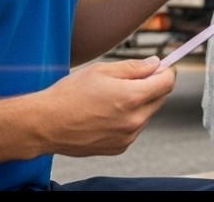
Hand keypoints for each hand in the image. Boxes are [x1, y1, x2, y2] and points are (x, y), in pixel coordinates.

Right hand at [42, 57, 174, 156]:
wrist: (46, 124)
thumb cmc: (69, 95)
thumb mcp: (101, 70)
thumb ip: (133, 67)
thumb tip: (155, 64)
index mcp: (132, 97)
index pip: (167, 82)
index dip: (166, 71)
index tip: (161, 67)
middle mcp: (134, 120)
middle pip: (160, 98)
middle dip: (151, 86)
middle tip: (130, 79)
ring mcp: (127, 136)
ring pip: (146, 114)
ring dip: (138, 104)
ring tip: (110, 99)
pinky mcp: (119, 148)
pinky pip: (133, 128)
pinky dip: (127, 119)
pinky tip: (105, 114)